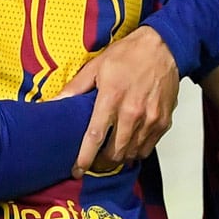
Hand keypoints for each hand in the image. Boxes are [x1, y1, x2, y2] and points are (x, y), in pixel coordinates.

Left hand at [56, 26, 178, 176]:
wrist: (163, 47)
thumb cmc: (128, 55)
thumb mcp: (96, 66)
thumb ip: (75, 88)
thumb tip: (55, 103)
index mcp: (111, 98)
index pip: (95, 137)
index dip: (84, 158)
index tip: (76, 171)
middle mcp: (132, 112)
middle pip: (114, 153)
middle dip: (101, 164)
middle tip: (93, 163)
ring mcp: (150, 119)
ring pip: (132, 154)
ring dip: (119, 159)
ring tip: (109, 156)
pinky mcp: (163, 122)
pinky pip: (148, 148)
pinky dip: (136, 151)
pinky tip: (128, 145)